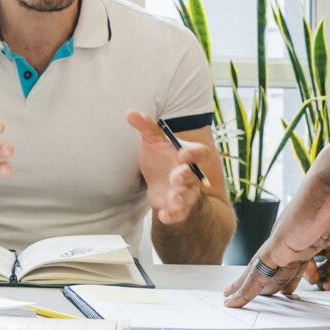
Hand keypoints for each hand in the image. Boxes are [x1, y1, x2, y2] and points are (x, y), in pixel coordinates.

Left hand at [127, 111, 216, 225]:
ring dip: (182, 198)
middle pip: (194, 176)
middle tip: (175, 177)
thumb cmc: (161, 158)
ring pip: (190, 197)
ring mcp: (185, 192)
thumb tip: (130, 113)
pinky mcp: (177, 208)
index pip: (199, 153)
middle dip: (186, 177)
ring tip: (173, 199)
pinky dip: (173, 216)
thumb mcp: (153, 141)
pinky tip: (164, 216)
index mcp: (188, 155)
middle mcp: (191, 175)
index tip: (183, 154)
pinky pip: (180, 214)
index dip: (194, 154)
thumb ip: (146, 127)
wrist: (162, 182)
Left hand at [224, 137, 329, 310]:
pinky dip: (245, 287)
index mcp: (320, 238)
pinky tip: (233, 299)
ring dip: (249, 286)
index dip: (295, 279)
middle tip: (260, 298)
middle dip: (269, 284)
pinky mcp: (277, 245)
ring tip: (234, 300)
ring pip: (263, 271)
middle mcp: (299, 239)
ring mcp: (286, 242)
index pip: (303, 265)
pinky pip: (257, 272)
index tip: (289, 291)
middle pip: (280, 269)